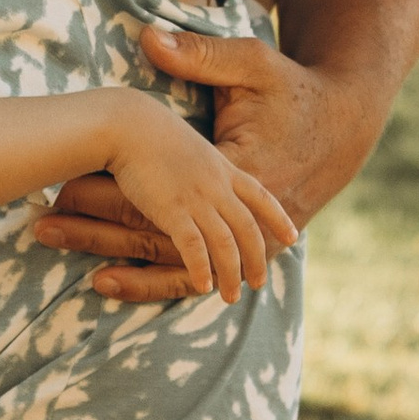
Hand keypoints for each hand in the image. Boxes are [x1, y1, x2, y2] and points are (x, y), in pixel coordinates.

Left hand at [31, 26, 379, 302]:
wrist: (340, 125)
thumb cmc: (291, 90)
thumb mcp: (252, 65)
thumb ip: (201, 56)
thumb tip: (151, 38)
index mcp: (237, 169)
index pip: (161, 191)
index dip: (110, 193)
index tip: (62, 188)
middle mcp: (237, 213)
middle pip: (158, 234)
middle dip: (97, 233)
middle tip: (42, 226)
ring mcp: (244, 236)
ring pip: (176, 263)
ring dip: (120, 265)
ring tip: (67, 261)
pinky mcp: (245, 245)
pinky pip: (194, 270)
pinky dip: (153, 279)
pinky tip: (111, 282)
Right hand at [97, 92, 298, 303]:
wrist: (126, 122)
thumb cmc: (145, 128)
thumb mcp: (184, 143)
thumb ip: (196, 163)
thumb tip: (193, 172)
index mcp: (222, 167)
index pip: (261, 196)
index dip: (278, 217)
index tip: (292, 235)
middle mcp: (217, 185)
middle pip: (248, 228)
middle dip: (256, 259)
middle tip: (258, 283)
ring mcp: (198, 198)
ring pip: (227, 244)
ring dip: (231, 274)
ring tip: (230, 297)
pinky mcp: (174, 210)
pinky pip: (195, 248)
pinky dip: (201, 270)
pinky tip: (203, 287)